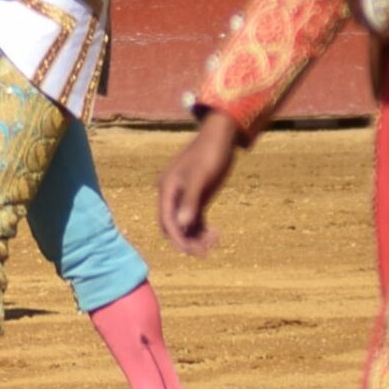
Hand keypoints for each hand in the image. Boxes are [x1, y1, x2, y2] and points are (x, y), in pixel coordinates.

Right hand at [157, 112, 241, 256]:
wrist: (221, 137)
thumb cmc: (210, 153)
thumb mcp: (201, 176)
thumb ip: (191, 200)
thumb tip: (182, 226)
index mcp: (167, 189)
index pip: (167, 220)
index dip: (178, 238)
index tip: (192, 251)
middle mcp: (172, 195)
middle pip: (173, 226)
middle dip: (187, 240)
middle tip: (206, 251)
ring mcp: (184, 197)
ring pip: (185, 225)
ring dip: (196, 236)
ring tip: (215, 240)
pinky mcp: (196, 197)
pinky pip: (195, 219)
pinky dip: (202, 229)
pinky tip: (215, 233)